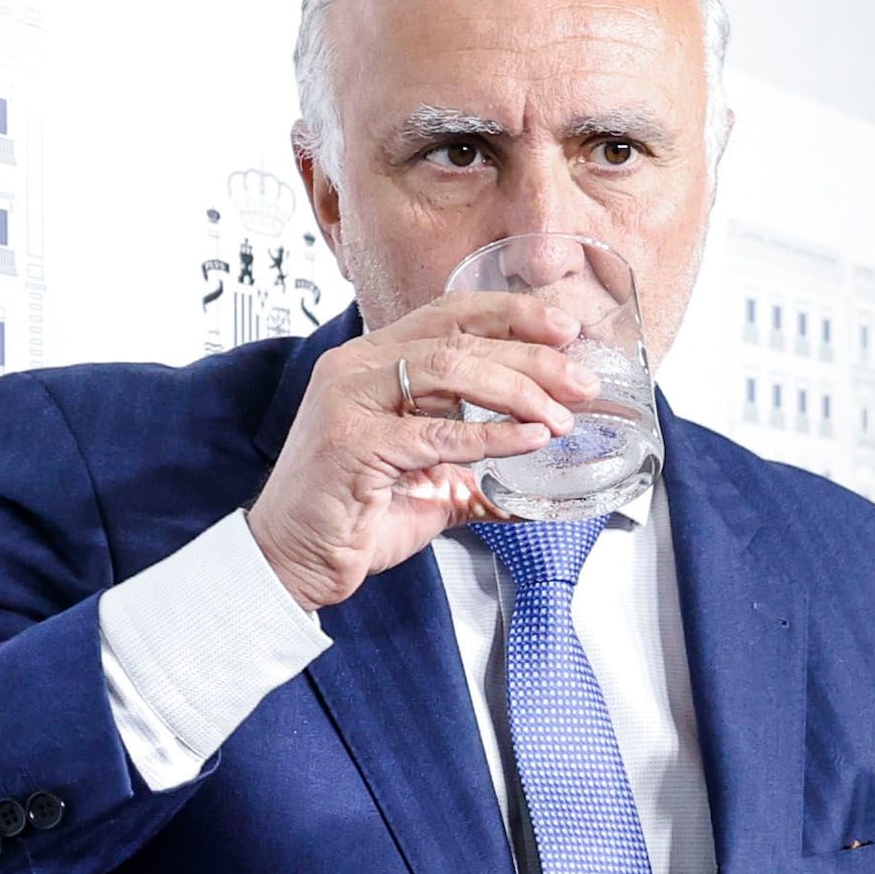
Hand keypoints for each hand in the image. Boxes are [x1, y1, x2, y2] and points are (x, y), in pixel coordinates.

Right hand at [245, 289, 607, 610]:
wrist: (293, 559)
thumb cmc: (352, 516)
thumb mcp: (429, 481)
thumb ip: (476, 468)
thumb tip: (535, 477)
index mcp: (373, 362)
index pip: (449, 314)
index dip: (511, 314)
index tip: (564, 328)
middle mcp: (357, 369)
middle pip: (458, 338)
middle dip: (532, 357)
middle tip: (580, 381)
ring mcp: (349, 401)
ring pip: (447, 369)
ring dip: (517, 391)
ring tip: (561, 416)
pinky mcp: (352, 444)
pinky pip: (434, 432)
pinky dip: (489, 436)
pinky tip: (527, 440)